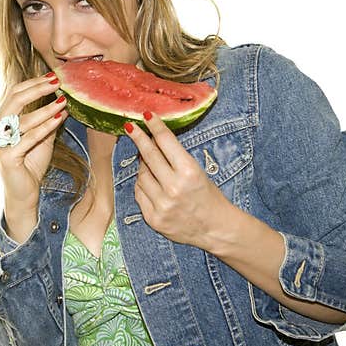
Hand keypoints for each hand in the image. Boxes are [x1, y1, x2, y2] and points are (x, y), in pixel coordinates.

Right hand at [0, 72, 67, 207]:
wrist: (24, 193)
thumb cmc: (30, 163)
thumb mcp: (42, 136)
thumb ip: (48, 119)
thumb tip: (64, 99)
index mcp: (0, 121)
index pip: (14, 93)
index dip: (34, 83)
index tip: (54, 76)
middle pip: (15, 100)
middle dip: (38, 89)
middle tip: (58, 82)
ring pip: (23, 119)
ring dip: (46, 108)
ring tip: (64, 101)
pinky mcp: (7, 157)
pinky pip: (28, 137)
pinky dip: (46, 126)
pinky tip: (60, 119)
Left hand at [124, 112, 231, 248]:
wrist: (216, 229)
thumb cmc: (208, 197)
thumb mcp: (197, 172)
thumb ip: (174, 159)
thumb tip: (152, 141)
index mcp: (189, 172)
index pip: (166, 143)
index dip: (155, 127)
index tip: (147, 116)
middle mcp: (174, 188)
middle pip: (149, 156)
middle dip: (138, 138)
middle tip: (130, 126)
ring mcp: (162, 204)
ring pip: (141, 176)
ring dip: (143, 167)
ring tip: (151, 165)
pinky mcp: (153, 218)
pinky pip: (139, 193)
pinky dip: (142, 185)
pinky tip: (150, 183)